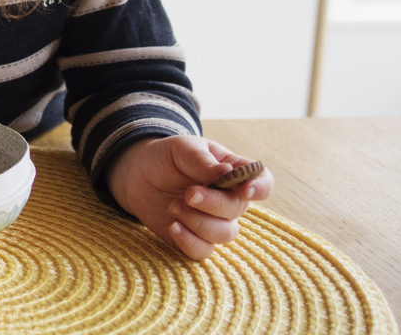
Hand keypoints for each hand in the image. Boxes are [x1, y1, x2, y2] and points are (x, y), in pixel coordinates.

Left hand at [104, 135, 273, 260]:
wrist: (138, 174)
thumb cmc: (166, 158)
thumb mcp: (182, 148)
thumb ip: (202, 160)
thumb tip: (227, 173)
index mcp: (233, 173)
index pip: (262, 182)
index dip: (260, 188)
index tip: (244, 190)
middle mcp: (229, 200)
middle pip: (238, 209)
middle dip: (214, 203)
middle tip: (188, 193)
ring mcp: (213, 221)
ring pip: (224, 234)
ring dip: (198, 221)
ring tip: (174, 205)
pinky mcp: (194, 239)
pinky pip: (203, 251)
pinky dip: (189, 241)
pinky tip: (173, 226)